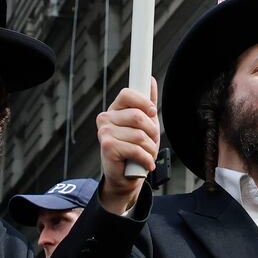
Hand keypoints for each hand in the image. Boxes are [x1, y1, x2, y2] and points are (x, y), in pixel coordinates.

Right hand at [96, 80, 158, 212]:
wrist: (127, 177)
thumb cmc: (135, 149)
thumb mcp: (145, 124)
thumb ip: (147, 103)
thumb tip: (150, 80)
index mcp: (115, 109)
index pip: (127, 94)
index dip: (144, 102)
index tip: (153, 112)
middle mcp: (106, 118)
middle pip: (138, 116)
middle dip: (152, 131)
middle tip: (151, 141)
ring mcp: (105, 132)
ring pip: (139, 135)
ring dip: (150, 148)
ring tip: (147, 154)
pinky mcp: (107, 147)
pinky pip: (136, 149)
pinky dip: (146, 159)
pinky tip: (146, 163)